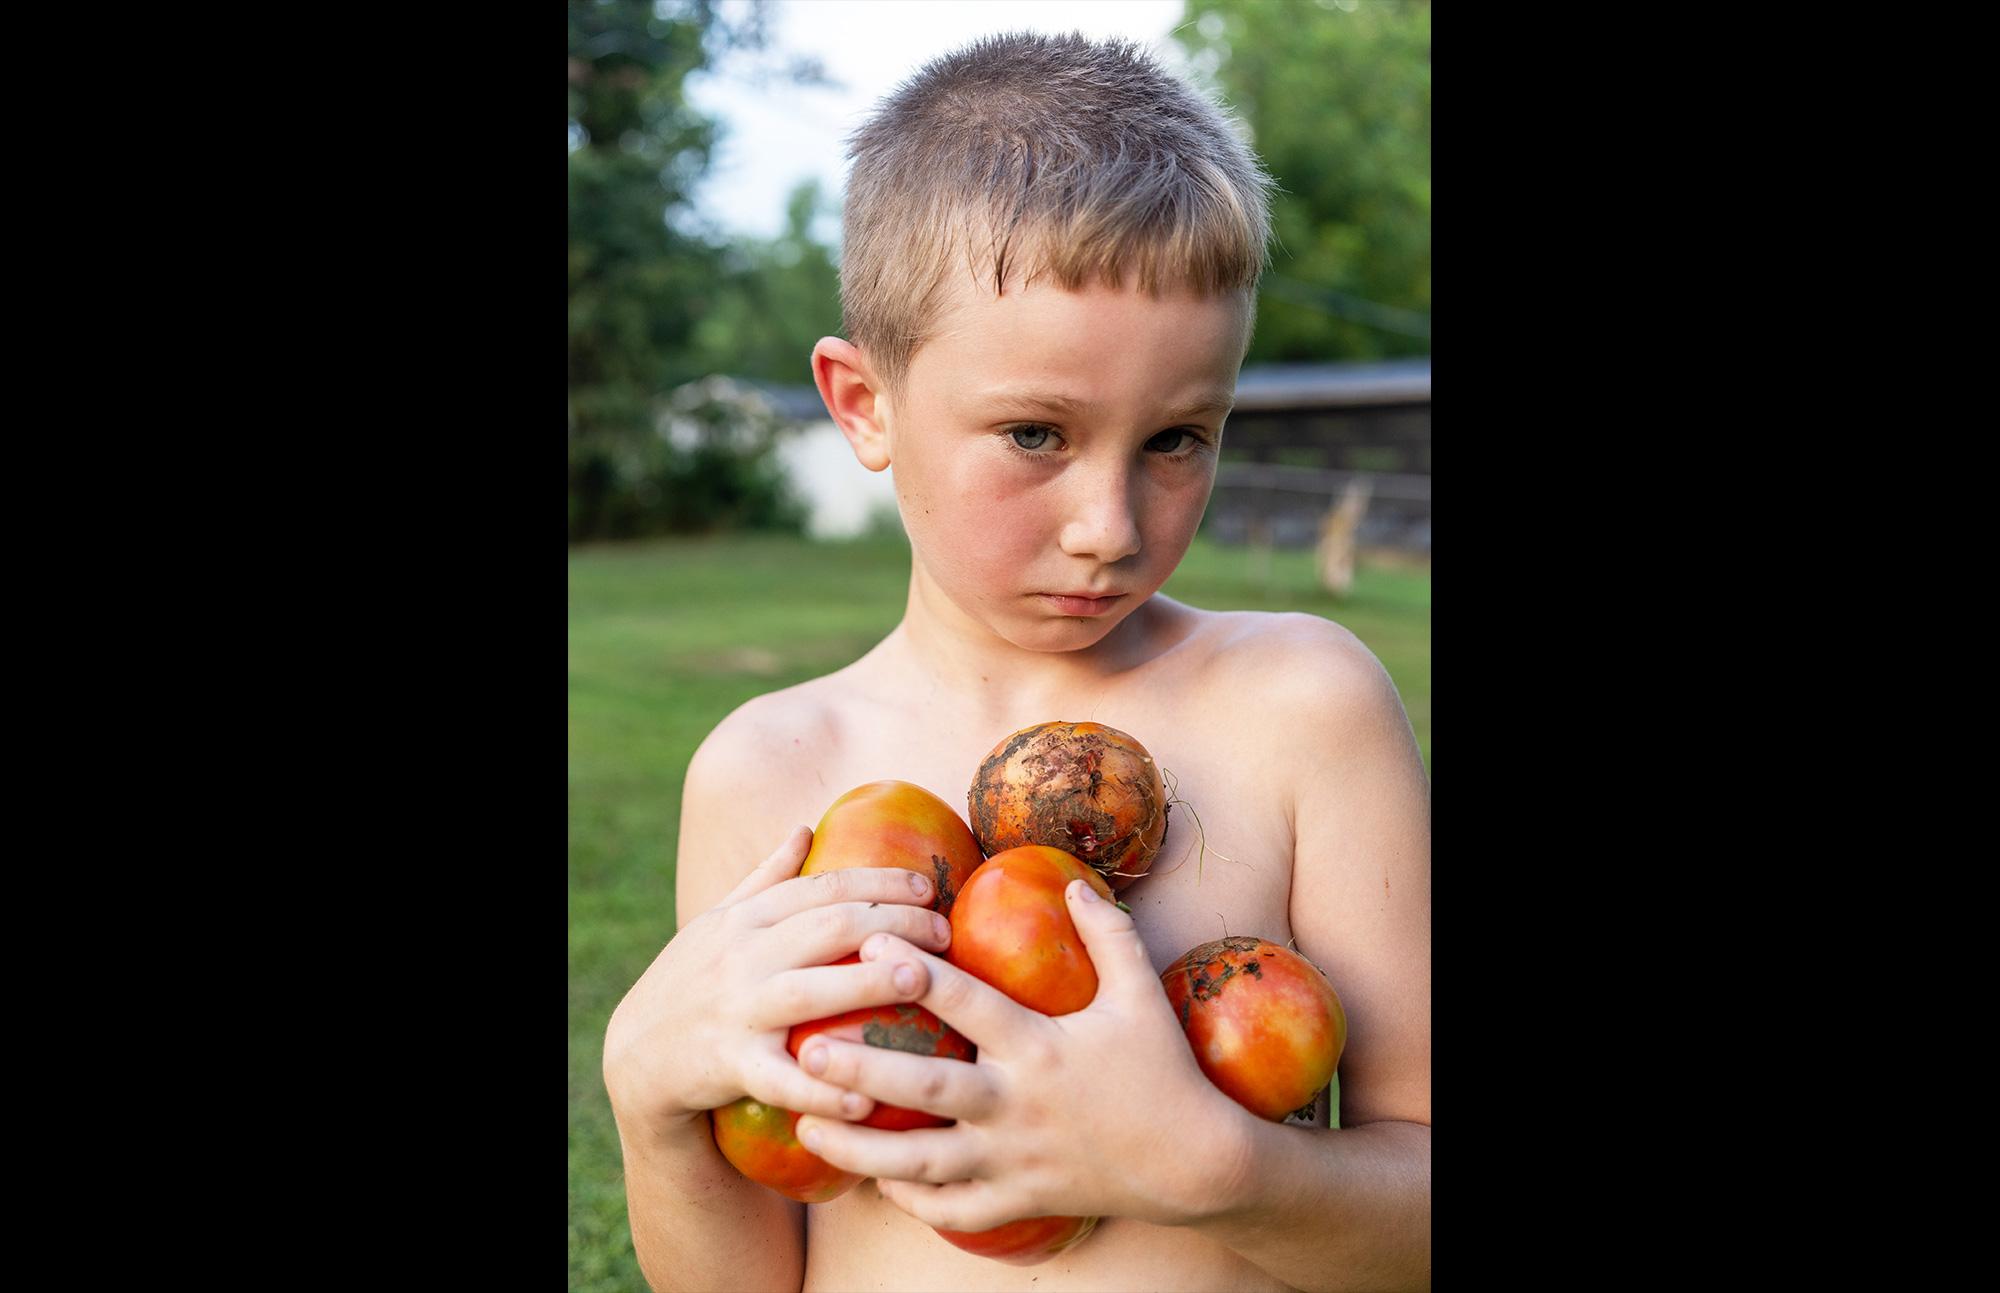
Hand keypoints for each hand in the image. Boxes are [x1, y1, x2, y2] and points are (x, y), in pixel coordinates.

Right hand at [602, 825, 954, 1137]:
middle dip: (893, 922)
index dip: (880, 882)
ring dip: (866, 982)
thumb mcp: (719, 923)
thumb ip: (766, 879)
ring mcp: (736, 1009)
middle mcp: (743, 956)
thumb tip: (805, 828)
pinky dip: (821, 1088)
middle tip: (945, 932)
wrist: (637, 1056)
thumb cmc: (692, 982)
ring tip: (919, 979)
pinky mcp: (729, 1065)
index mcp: (748, 918)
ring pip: (809, 992)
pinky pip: (781, 1079)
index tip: (929, 888)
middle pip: (828, 927)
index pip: (824, 887)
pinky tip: (865, 1098)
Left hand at [792, 880, 1250, 1231]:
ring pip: (923, 1163)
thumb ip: (1107, 935)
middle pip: (929, 1090)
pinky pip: (952, 1211)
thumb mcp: (1140, 996)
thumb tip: (1074, 881)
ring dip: (862, 1145)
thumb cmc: (1165, 1071)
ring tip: (808, 1124)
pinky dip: (910, 1199)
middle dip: (864, 1069)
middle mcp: (1019, 1106)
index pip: (970, 1004)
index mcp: (1042, 1048)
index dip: (919, 972)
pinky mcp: (1019, 1200)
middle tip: (807, 1049)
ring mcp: (1015, 1160)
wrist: (1196, 1163)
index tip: (871, 940)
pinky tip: (874, 1180)